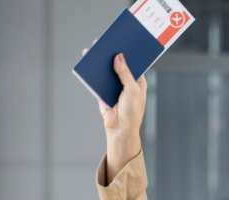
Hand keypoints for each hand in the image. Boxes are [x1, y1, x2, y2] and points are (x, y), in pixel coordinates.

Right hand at [83, 46, 146, 181]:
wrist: (120, 128)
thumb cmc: (132, 112)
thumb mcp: (132, 90)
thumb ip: (125, 73)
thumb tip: (119, 56)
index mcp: (138, 81)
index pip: (134, 63)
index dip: (129, 53)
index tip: (125, 40)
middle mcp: (126, 82)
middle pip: (119, 64)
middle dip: (113, 54)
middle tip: (108, 41)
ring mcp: (114, 85)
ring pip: (107, 70)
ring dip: (102, 60)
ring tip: (97, 48)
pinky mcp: (103, 90)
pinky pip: (98, 78)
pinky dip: (94, 71)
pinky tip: (90, 61)